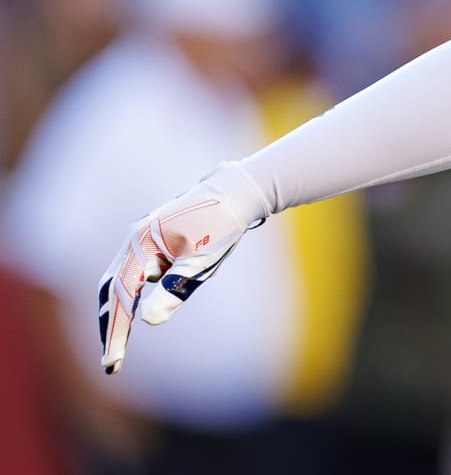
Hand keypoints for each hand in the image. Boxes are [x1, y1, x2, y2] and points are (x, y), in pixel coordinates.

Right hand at [97, 162, 266, 373]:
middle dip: (110, 325)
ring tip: (117, 347)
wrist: (235, 192)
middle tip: (111, 363)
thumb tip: (147, 321)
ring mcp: (139, 240)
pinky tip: (133, 314)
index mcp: (141, 244)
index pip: (121, 294)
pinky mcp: (149, 243)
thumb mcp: (203, 260)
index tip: (113, 363)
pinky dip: (127, 296)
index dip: (116, 331)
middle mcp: (133, 241)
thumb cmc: (222, 224)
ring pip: (118, 281)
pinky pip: (131, 274)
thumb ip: (175, 288)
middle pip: (110, 289)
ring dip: (116, 312)